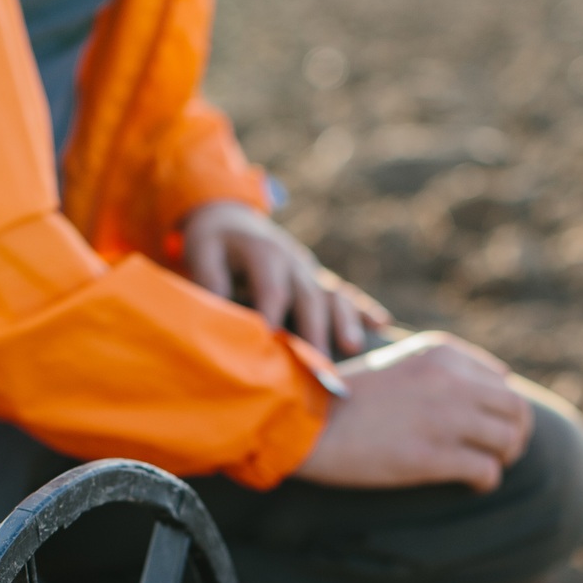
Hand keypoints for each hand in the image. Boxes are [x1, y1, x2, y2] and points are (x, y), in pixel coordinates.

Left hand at [180, 200, 388, 356]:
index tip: (273, 350)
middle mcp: (293, 261)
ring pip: (332, 295)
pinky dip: (362, 308)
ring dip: (344, 321)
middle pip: (309, 297)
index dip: (273, 319)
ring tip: (351, 348)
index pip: (272, 290)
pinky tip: (380, 324)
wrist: (230, 216)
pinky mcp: (317, 280)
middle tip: (317, 366)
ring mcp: (309, 270)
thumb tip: (220, 316)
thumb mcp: (202, 251)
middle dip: (315, 332)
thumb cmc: (213, 242)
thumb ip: (211, 281)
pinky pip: (343, 294)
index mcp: (264, 253)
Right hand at [294, 332, 534, 492]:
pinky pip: (487, 470)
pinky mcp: (434, 456)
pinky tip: (472, 485)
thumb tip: (469, 395)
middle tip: (502, 452)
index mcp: (442, 353)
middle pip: (515, 407)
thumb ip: (433, 373)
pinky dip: (486, 481)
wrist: (305, 419)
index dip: (499, 406)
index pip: (500, 378)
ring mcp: (446, 418)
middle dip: (516, 433)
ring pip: (509, 438)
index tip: (486, 425)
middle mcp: (452, 380)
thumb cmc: (341, 396)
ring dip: (505, 457)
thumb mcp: (394, 365)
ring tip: (488, 467)